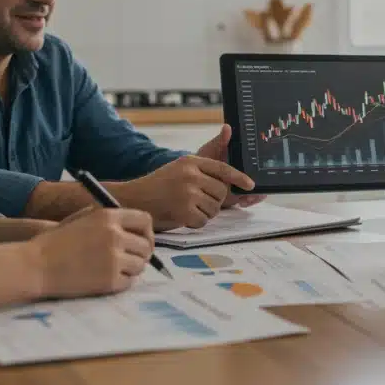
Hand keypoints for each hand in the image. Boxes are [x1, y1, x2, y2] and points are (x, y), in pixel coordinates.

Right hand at [28, 207, 154, 297]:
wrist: (35, 266)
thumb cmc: (54, 243)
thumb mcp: (79, 219)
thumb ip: (106, 218)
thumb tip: (131, 226)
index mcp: (108, 217)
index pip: (145, 221)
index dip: (146, 232)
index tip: (140, 241)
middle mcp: (115, 236)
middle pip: (146, 246)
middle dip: (140, 254)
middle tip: (129, 260)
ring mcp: (114, 259)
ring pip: (140, 266)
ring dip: (132, 269)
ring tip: (114, 270)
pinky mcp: (110, 281)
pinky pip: (129, 283)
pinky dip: (121, 283)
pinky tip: (106, 280)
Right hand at [120, 155, 255, 230]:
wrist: (133, 198)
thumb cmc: (158, 186)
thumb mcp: (179, 169)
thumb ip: (202, 171)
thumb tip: (228, 183)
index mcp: (190, 161)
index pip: (222, 168)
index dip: (239, 177)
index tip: (251, 185)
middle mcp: (191, 175)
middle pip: (222, 191)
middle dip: (214, 199)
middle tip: (199, 201)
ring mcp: (187, 193)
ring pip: (215, 207)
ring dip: (205, 212)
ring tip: (188, 208)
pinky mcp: (184, 211)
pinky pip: (204, 221)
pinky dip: (196, 223)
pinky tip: (183, 217)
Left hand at [196, 124, 266, 209]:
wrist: (191, 178)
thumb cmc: (203, 160)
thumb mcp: (210, 149)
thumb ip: (219, 141)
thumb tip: (227, 127)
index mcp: (241, 158)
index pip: (257, 159)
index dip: (261, 163)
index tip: (258, 169)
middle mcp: (245, 170)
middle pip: (260, 176)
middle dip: (262, 183)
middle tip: (255, 189)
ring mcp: (242, 183)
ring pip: (257, 189)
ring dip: (256, 194)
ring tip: (248, 198)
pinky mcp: (238, 196)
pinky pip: (248, 200)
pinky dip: (249, 201)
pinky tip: (242, 202)